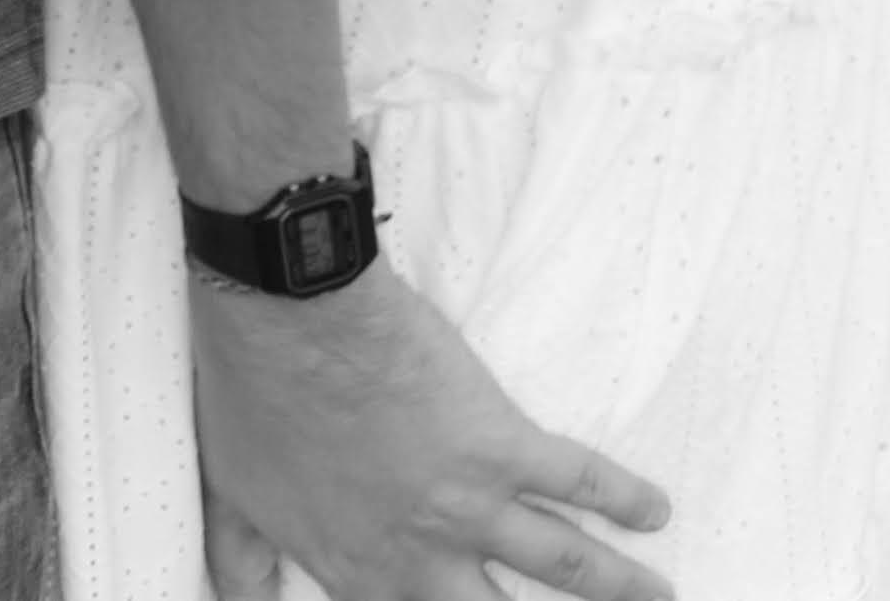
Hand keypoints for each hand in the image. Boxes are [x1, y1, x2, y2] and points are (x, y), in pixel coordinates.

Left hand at [186, 260, 673, 600]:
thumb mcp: (231, 498)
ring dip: (617, 589)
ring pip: (566, 566)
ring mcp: (472, 502)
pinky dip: (623, 496)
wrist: (287, 316)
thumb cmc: (252, 397)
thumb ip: (241, 561)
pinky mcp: (502, 440)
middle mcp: (426, 557)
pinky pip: (577, 476)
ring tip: (657, 598)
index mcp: (362, 575)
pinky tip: (655, 510)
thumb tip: (235, 598)